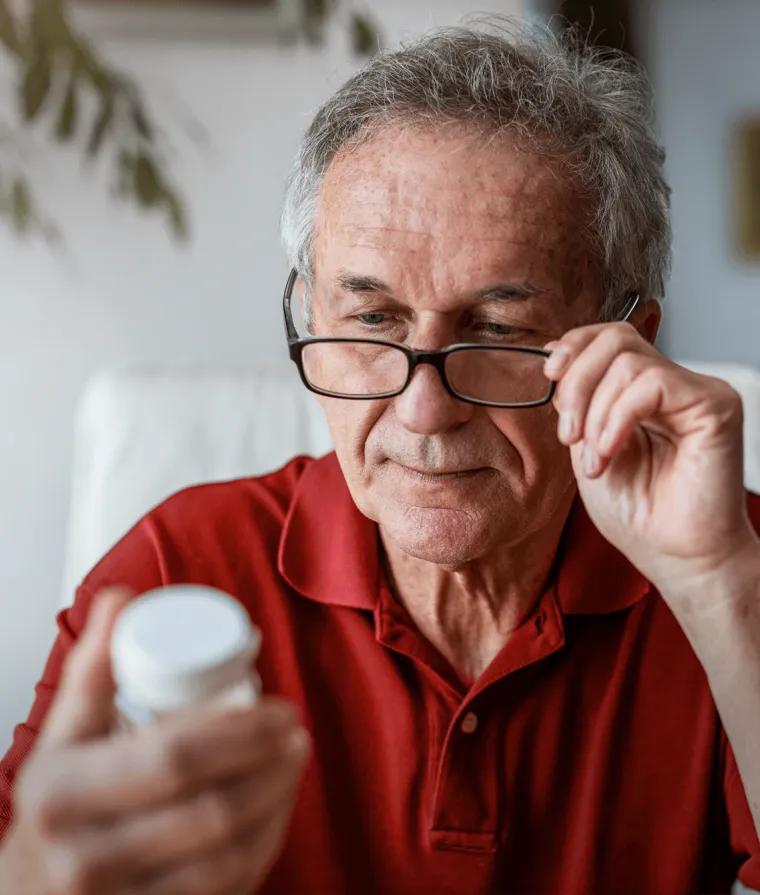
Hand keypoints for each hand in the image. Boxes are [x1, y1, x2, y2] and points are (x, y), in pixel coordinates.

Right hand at [0, 589, 308, 894]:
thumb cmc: (54, 809)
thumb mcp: (61, 738)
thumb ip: (92, 668)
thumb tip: (120, 598)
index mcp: (63, 794)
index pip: (173, 756)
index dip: (241, 732)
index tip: (278, 708)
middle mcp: (86, 858)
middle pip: (211, 810)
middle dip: (270, 766)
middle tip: (296, 732)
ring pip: (227, 857)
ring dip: (277, 805)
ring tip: (295, 764)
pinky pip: (226, 892)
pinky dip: (263, 848)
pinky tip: (277, 813)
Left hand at [544, 322, 758, 609]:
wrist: (674, 556)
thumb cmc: (638, 514)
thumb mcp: (588, 448)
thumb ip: (578, 403)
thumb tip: (555, 358)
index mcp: (641, 392)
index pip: (609, 337)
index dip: (574, 345)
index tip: (550, 376)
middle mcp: (671, 385)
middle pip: (615, 339)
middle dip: (577, 382)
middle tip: (568, 433)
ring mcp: (695, 392)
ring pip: (628, 362)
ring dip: (595, 414)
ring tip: (596, 457)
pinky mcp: (714, 406)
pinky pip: (652, 384)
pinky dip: (618, 418)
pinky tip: (611, 451)